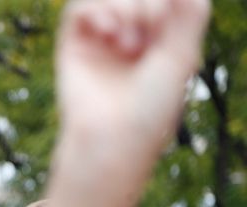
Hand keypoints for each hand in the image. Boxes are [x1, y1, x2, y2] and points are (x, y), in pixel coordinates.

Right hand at [57, 0, 208, 155]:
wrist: (112, 138)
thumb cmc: (151, 108)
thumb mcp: (182, 57)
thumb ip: (189, 15)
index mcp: (158, 41)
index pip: (163, 0)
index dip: (166, 1)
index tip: (167, 23)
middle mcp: (128, 38)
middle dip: (147, 4)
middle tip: (151, 28)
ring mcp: (99, 42)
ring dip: (124, 6)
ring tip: (127, 42)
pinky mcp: (72, 48)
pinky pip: (79, 8)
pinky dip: (97, 10)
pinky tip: (109, 32)